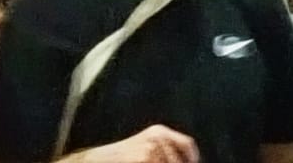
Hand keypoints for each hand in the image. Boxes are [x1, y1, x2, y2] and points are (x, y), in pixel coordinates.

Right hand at [82, 127, 198, 162]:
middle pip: (180, 161)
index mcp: (159, 132)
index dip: (192, 158)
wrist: (100, 159)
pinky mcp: (145, 159)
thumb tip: (190, 160)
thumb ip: (166, 152)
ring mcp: (152, 148)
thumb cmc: (124, 157)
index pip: (187, 144)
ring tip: (145, 162)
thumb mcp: (146, 147)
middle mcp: (158, 137)